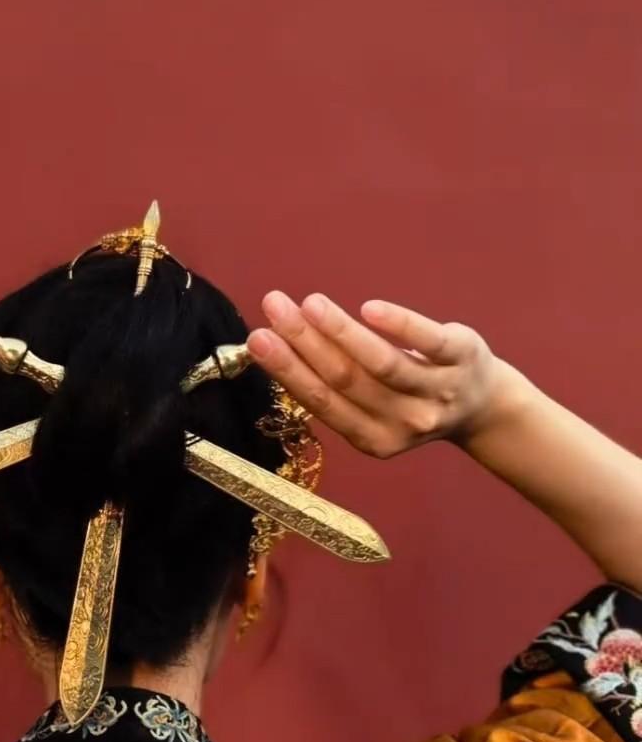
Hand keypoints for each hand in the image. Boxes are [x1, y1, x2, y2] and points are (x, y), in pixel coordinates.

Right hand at [248, 291, 510, 457]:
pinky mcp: (462, 357)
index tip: (257, 339)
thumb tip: (276, 344)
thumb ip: (336, 388)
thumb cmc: (411, 398)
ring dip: (340, 331)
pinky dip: (397, 325)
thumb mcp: (375, 408)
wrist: (483, 404)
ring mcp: (437, 392)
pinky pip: (427, 341)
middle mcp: (405, 422)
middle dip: (303, 343)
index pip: (324, 404)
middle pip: (346, 380)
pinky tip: (369, 308)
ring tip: (308, 302)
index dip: (288, 372)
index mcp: (374, 440)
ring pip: (381, 364)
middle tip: (272, 307)